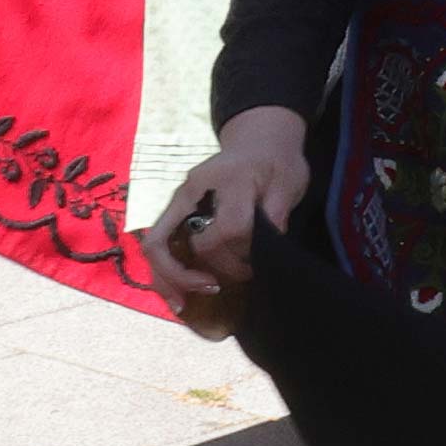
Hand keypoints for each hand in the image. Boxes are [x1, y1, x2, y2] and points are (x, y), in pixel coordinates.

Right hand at [137, 108, 310, 336]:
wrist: (259, 139)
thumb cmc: (277, 162)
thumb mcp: (289, 182)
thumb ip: (278, 212)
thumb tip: (266, 249)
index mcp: (227, 179)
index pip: (229, 227)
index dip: (242, 254)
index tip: (255, 266)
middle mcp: (191, 189)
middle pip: (179, 240)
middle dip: (195, 274)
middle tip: (219, 289)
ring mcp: (178, 200)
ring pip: (156, 245)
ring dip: (167, 280)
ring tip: (184, 305)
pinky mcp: (174, 211)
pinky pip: (160, 245)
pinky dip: (163, 273)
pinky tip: (177, 295)